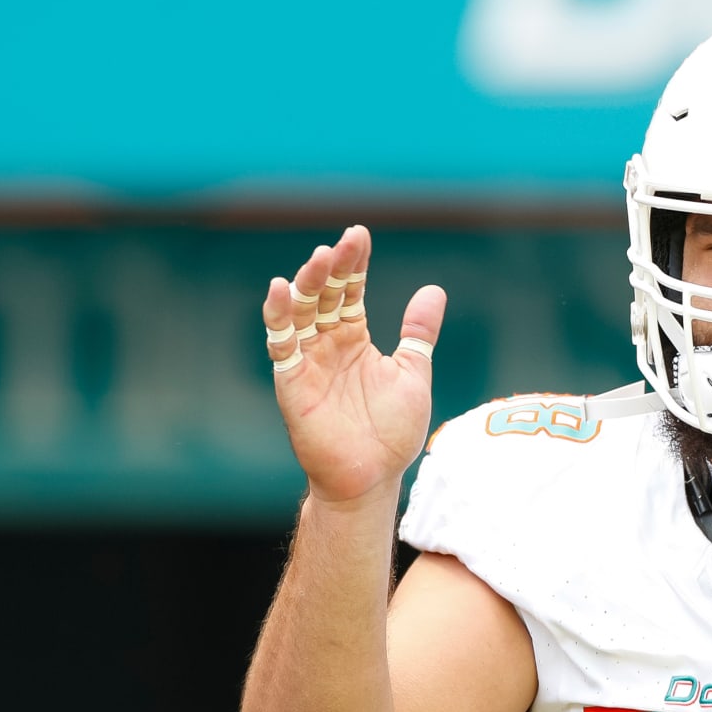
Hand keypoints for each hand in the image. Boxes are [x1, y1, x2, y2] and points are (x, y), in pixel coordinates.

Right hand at [263, 226, 446, 506]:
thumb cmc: (392, 432)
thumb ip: (418, 333)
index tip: (360, 234)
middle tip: (344, 242)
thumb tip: (433, 289)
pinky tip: (280, 289)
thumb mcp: (413, 373)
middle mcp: (327, 344)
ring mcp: (307, 361)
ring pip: (300, 312)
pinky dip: (278, 317)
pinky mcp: (291, 382)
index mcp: (355, 338)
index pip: (351, 290)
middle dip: (333, 267)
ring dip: (307, 284)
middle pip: (324, 295)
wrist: (373, 477)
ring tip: (320, 259)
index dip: (354, 263)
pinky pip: (281, 345)